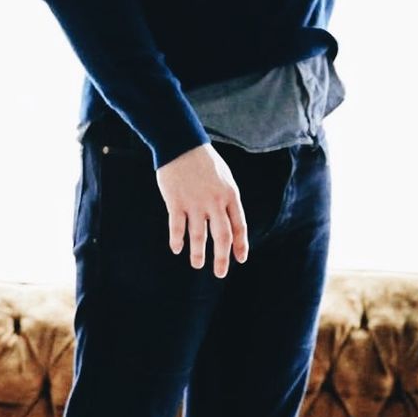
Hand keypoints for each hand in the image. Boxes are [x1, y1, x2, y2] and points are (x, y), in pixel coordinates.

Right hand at [156, 144, 249, 276]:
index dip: (241, 244)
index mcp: (230, 195)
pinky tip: (177, 249)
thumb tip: (229, 221)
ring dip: (198, 253)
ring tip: (197, 264)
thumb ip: (227, 199)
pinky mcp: (176, 202)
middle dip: (222, 258)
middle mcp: (215, 202)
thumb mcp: (224, 178)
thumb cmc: (204, 161)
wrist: (181, 143)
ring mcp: (195, 203)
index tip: (241, 259)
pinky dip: (177, 240)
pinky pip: (177, 227)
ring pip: (199, 235)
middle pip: (222, 236)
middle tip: (220, 273)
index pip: (239, 225)